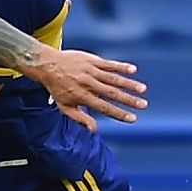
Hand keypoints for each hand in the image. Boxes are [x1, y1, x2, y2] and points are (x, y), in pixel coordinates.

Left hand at [26, 49, 146, 132]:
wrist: (47, 65)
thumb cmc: (57, 88)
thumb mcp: (64, 106)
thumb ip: (80, 118)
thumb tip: (94, 130)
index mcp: (82, 96)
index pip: (104, 107)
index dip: (119, 113)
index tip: (132, 118)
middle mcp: (88, 84)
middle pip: (112, 93)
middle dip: (129, 100)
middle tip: (144, 105)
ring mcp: (91, 71)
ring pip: (113, 78)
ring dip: (129, 84)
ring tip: (143, 89)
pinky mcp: (92, 60)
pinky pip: (109, 64)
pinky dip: (121, 67)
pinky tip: (133, 70)